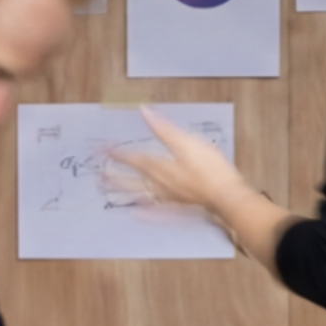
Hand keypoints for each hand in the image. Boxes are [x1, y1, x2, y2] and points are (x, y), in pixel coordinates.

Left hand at [106, 107, 249, 217]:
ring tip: (109, 193)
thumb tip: (144, 111)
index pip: (133, 158)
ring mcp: (168, 198)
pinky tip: (136, 214)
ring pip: (140, 195)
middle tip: (98, 176)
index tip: (103, 151)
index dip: (118, 154)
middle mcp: (159, 184)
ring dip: (123, 192)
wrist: (226, 197)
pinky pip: (156, 210)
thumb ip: (163, 129)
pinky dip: (144, 212)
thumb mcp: (187, 142)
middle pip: (132, 180)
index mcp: (160, 167)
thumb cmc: (210, 168)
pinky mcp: (179, 208)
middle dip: (115, 176)